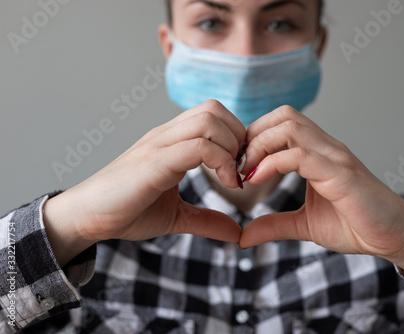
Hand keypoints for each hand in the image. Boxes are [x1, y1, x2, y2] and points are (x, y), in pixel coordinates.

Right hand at [44, 100, 244, 264]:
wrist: (86, 217)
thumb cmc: (127, 210)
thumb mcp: (176, 217)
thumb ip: (206, 220)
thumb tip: (237, 232)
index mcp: (172, 141)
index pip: (213, 114)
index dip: (236, 137)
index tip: (239, 170)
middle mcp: (166, 136)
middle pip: (214, 109)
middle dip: (239, 137)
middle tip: (239, 170)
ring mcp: (159, 145)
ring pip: (208, 120)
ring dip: (231, 146)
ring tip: (231, 177)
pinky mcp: (153, 163)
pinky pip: (196, 147)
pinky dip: (220, 161)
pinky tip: (225, 185)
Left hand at [238, 106, 403, 280]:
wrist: (394, 237)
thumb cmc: (356, 226)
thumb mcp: (303, 225)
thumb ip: (274, 225)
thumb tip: (243, 236)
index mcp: (318, 153)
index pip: (280, 123)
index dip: (253, 138)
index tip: (238, 166)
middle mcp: (326, 148)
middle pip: (283, 115)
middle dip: (252, 136)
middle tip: (238, 166)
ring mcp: (335, 157)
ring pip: (290, 126)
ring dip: (259, 145)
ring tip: (246, 172)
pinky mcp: (341, 174)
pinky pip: (301, 155)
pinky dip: (273, 162)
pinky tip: (258, 179)